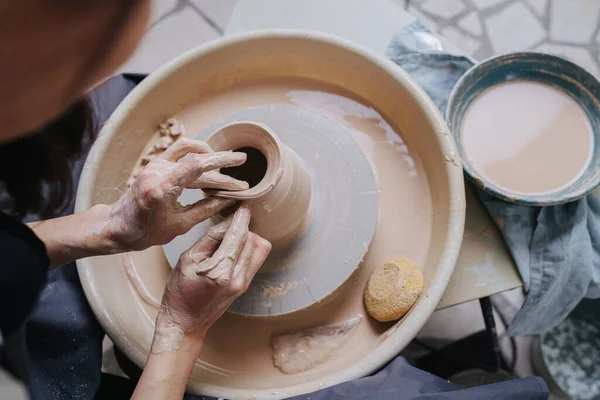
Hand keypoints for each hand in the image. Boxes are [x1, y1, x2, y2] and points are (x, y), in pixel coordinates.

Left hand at [103, 138, 249, 250]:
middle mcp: (157, 171)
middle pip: (198, 164)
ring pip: (191, 154)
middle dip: (222, 175)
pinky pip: (180, 150)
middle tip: (240, 183)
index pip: (198, 166)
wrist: (117, 226)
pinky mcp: (155, 163)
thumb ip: (207, 210)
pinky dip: (197, 153)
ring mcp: (155, 164)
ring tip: (226, 170)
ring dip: (211, 161)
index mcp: (161, 188)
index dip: (222, 164)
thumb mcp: (180, 225)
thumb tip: (229, 201)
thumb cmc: (145, 232)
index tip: (240, 168)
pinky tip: (209, 159)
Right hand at [152, 202, 270, 351]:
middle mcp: (237, 279)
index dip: (242, 216)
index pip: (238, 235)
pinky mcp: (245, 286)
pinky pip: (256, 259)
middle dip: (242, 226)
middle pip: (252, 239)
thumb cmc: (180, 291)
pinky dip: (248, 248)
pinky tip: (233, 247)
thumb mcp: (187, 259)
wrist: (185, 323)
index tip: (244, 203)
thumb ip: (210, 238)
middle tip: (228, 221)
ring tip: (229, 236)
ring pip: (259, 248)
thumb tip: (228, 220)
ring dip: (247, 237)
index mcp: (221, 271)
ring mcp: (244, 284)